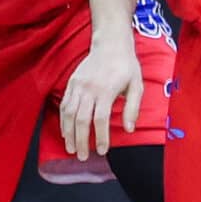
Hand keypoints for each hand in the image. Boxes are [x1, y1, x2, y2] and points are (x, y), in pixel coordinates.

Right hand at [57, 33, 143, 159]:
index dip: (100, 137)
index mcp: (106, 90)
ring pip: (68, 114)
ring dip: (68, 133)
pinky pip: (64, 105)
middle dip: (80, 141)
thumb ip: (133, 108)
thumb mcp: (137, 85)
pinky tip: (65, 132)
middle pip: (81, 120)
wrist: (110, 44)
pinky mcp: (71, 83)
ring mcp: (77, 86)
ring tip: (70, 149)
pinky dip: (63, 120)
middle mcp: (89, 89)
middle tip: (82, 157)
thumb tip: (129, 130)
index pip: (100, 119)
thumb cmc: (126, 66)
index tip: (102, 151)